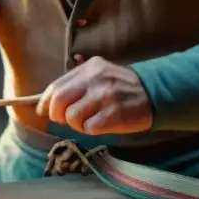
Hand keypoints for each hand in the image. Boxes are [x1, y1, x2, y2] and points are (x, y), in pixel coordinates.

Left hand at [35, 56, 152, 134]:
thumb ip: (77, 84)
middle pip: (59, 101)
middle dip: (57, 115)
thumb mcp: (99, 76)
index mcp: (89, 68)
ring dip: (76, 124)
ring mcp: (105, 96)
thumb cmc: (122, 87)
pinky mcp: (114, 114)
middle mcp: (95, 80)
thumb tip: (48, 104)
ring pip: (72, 117)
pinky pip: (89, 128)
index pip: (56, 86)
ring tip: (88, 121)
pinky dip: (90, 130)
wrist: (154, 92)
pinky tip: (100, 125)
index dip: (45, 102)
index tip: (44, 111)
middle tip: (65, 120)